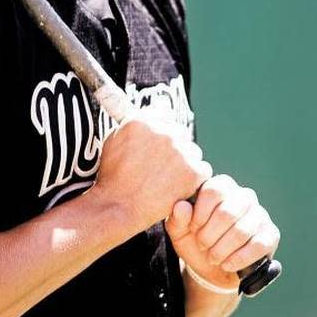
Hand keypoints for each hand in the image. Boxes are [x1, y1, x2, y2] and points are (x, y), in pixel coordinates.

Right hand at [92, 112, 211, 232]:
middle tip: (161, 168)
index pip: (163, 114)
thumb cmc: (113, 177)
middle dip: (173, 148)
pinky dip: (194, 179)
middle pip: (179, 133)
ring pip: (192, 151)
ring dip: (185, 162)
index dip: (161, 131)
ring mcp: (180, 151)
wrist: (118, 207)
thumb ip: (134, 123)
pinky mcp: (193, 171)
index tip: (157, 145)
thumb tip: (154, 109)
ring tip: (167, 180)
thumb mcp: (114, 140)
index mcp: (143, 121)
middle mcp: (164, 131)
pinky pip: (202, 169)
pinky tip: (177, 188)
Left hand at [165, 174, 279, 292]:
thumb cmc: (194, 241)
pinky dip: (238, 259)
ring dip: (222, 250)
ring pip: (242, 230)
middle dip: (210, 235)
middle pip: (227, 212)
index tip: (193, 229)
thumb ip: (177, 218)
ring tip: (213, 257)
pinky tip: (227, 264)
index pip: (213, 191)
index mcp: (221, 187)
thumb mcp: (178, 231)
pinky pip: (258, 245)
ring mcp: (260, 214)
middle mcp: (244, 195)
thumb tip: (182, 206)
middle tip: (202, 245)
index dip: (200, 214)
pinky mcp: (271, 234)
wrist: (212, 269)